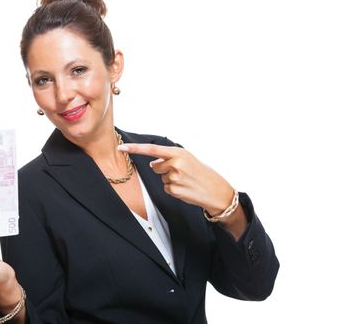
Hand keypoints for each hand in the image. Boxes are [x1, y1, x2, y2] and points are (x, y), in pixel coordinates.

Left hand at [119, 143, 234, 215]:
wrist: (217, 191)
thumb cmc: (202, 173)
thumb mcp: (188, 159)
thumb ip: (169, 158)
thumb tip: (152, 164)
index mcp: (179, 152)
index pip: (152, 149)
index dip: (135, 148)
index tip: (121, 147)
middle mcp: (176, 163)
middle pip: (155, 167)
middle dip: (164, 170)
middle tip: (182, 173)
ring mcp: (174, 177)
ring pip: (161, 178)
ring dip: (170, 180)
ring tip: (186, 180)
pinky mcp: (174, 190)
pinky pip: (165, 188)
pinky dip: (173, 189)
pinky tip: (185, 188)